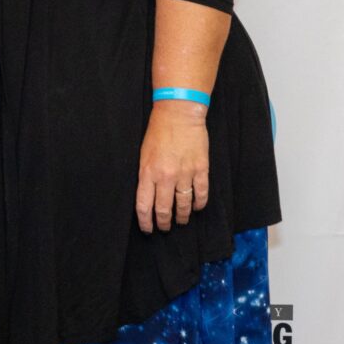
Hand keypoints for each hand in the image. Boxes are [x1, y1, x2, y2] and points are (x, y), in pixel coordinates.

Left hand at [136, 99, 208, 232]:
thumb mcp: (143, 154)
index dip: (145, 221)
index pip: (144, 205)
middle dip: (164, 223)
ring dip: (182, 217)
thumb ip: (145, 175)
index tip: (147, 229)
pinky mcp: (201, 169)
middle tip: (164, 229)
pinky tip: (196, 208)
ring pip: (184, 205)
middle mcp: (165, 176)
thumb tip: (147, 195)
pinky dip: (199, 204)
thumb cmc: (158, 132)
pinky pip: (201, 194)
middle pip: (164, 209)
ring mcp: (185, 174)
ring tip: (181, 221)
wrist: (178, 114)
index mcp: (147, 172)